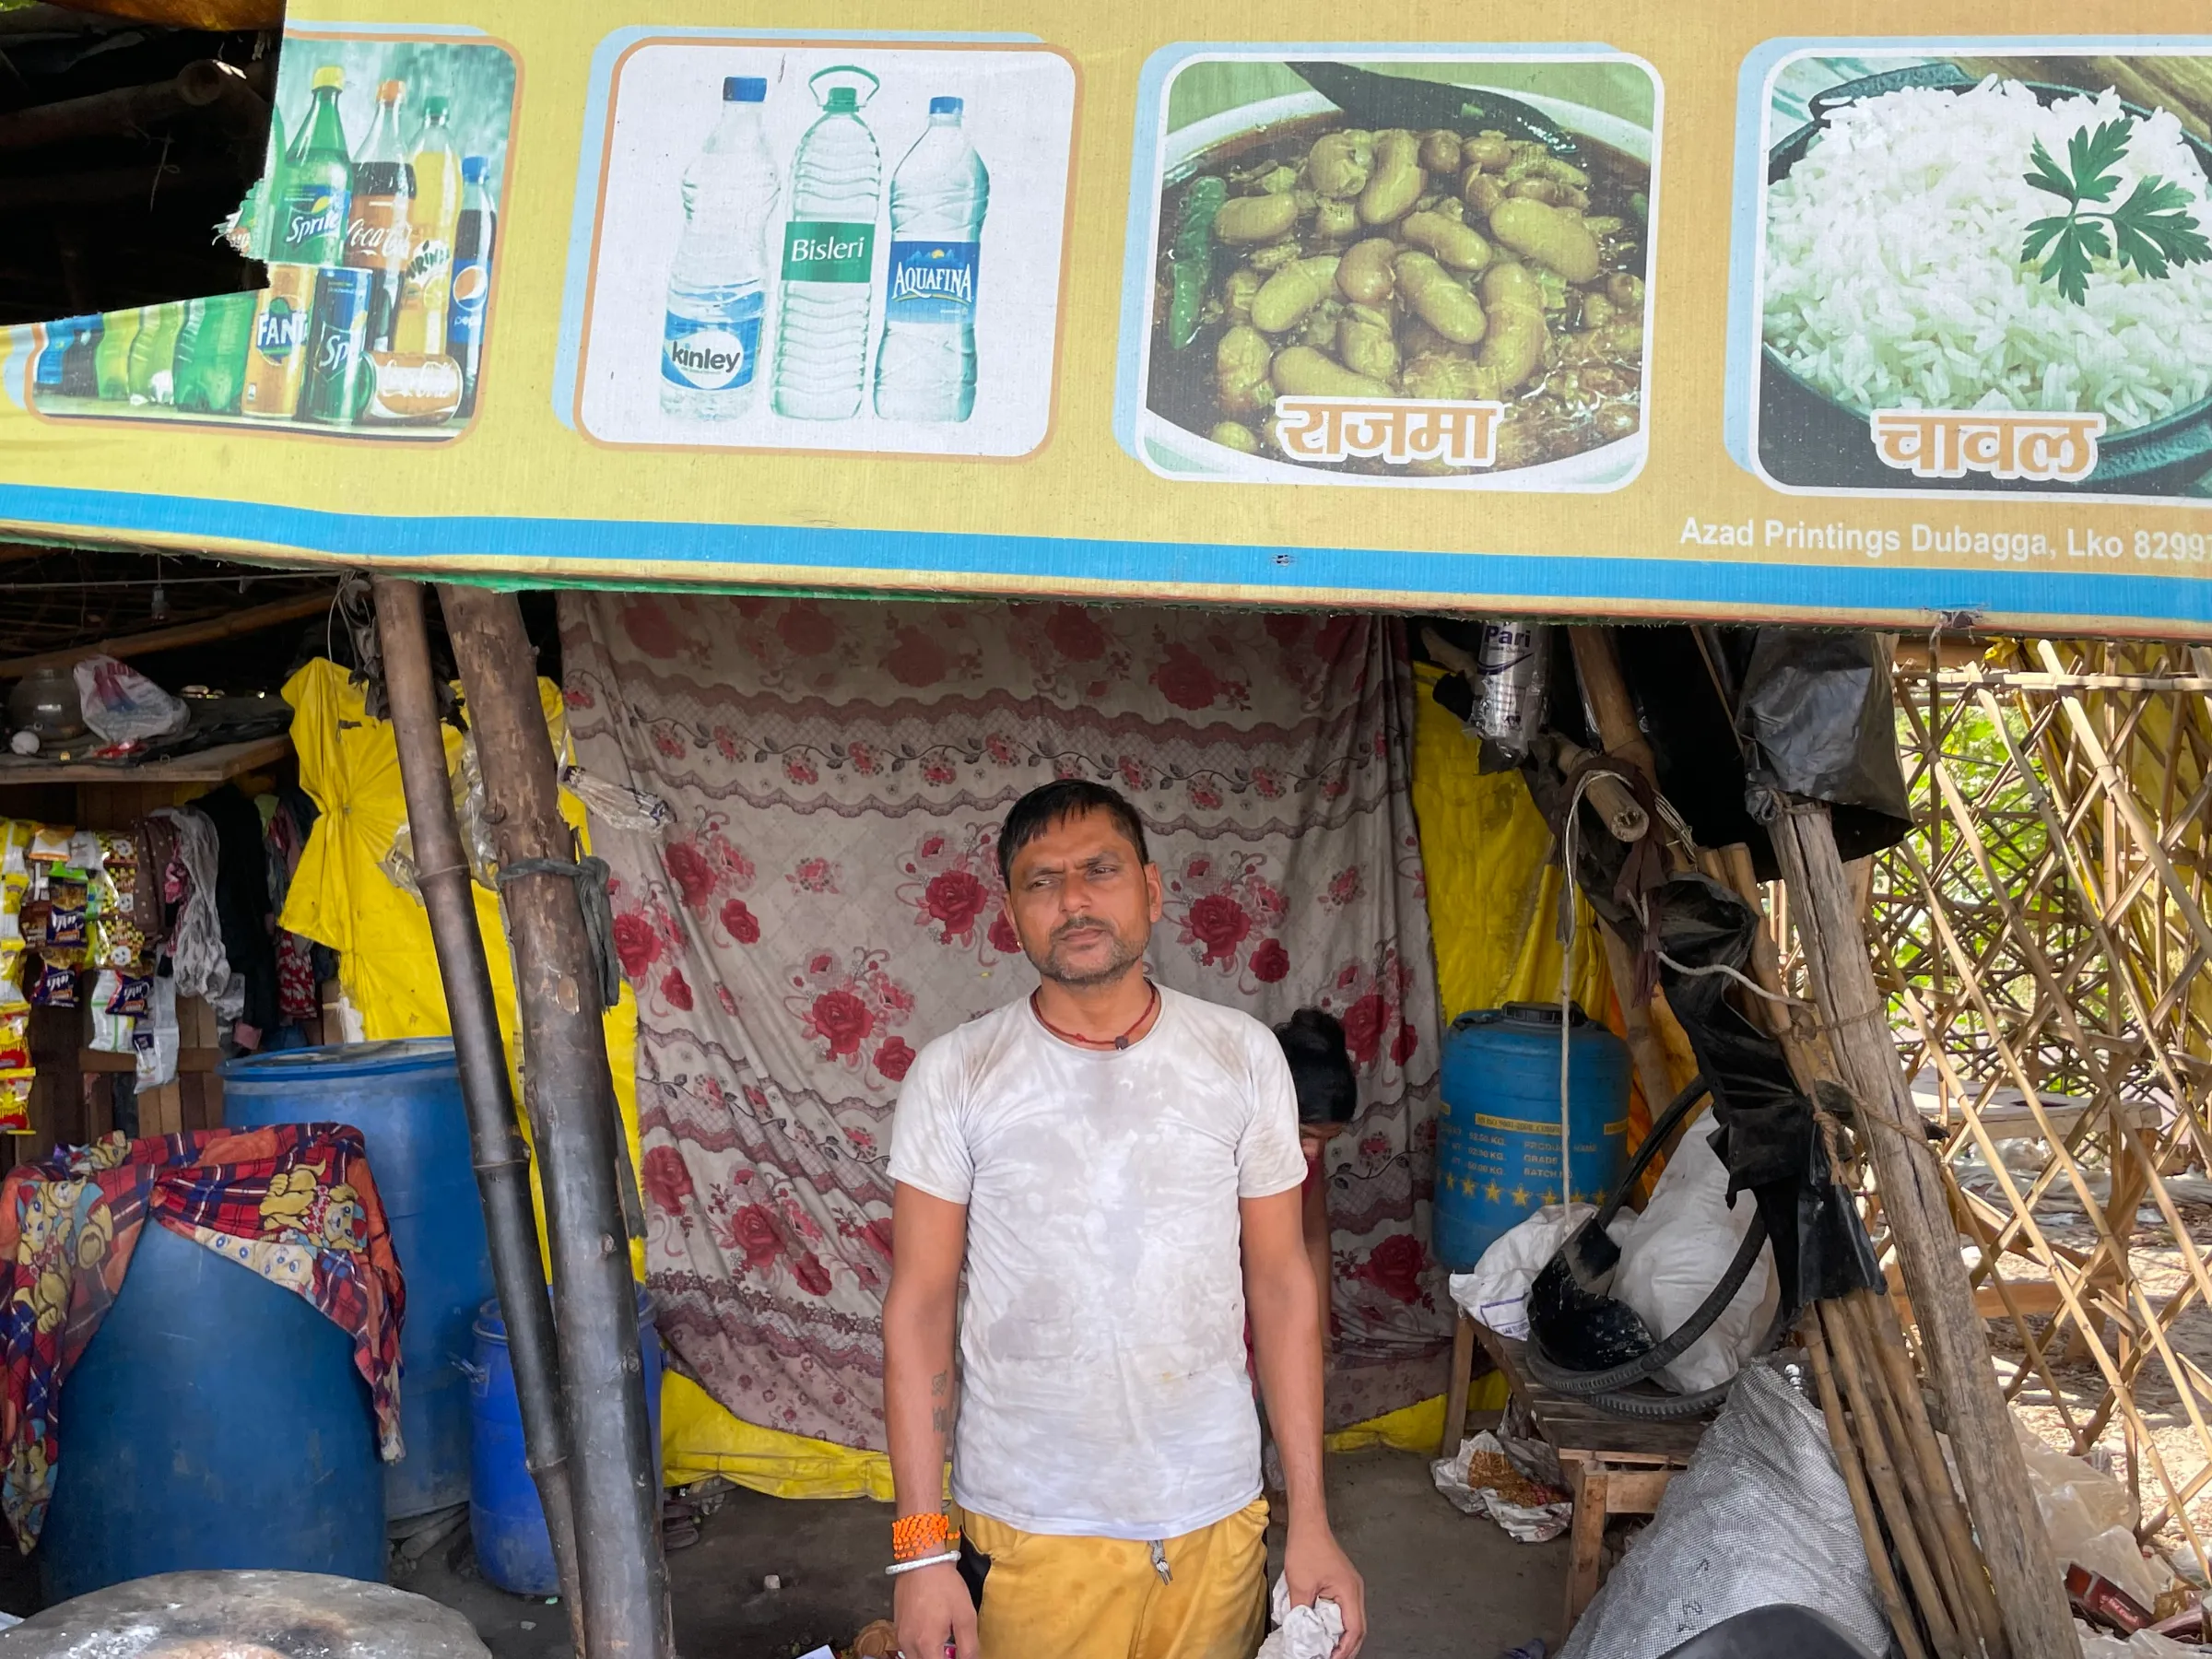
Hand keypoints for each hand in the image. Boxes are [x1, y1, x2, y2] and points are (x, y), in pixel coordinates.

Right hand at [893, 1560, 977, 1658]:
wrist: (922, 1560)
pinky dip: (920, 1647)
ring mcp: (900, 1636)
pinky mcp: (897, 1627)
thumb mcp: (965, 1615)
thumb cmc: (945, 1585)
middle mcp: (909, 1644)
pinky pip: (908, 1647)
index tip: (956, 1655)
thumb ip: (969, 1646)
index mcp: (927, 1644)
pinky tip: (931, 1632)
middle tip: (951, 1649)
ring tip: (943, 1641)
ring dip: (929, 1655)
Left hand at [1283, 1521, 1365, 1658]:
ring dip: (1341, 1635)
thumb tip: (1300, 1633)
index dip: (1344, 1649)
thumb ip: (1301, 1613)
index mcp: (1349, 1592)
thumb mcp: (1300, 1586)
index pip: (1355, 1629)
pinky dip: (1336, 1622)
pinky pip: (1344, 1609)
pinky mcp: (1343, 1583)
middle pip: (1358, 1628)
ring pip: (1352, 1619)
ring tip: (1326, 1648)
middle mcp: (1355, 1590)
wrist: (1308, 1524)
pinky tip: (1323, 1627)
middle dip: (1345, 1647)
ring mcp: (1350, 1586)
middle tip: (1329, 1658)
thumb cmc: (1306, 1548)